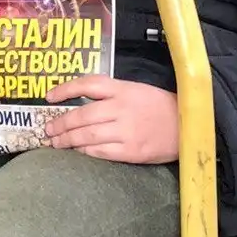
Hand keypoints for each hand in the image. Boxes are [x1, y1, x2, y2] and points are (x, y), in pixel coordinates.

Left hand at [45, 76, 178, 162]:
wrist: (188, 127)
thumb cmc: (161, 108)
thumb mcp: (137, 91)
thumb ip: (112, 95)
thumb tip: (80, 105)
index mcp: (123, 89)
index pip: (88, 84)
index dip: (65, 89)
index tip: (48, 97)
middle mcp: (122, 108)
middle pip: (82, 115)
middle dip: (60, 124)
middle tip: (47, 130)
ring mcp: (126, 130)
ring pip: (87, 135)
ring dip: (67, 140)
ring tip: (56, 143)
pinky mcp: (131, 150)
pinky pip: (100, 152)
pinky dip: (85, 152)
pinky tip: (77, 152)